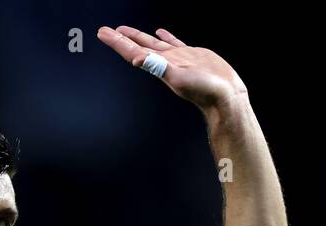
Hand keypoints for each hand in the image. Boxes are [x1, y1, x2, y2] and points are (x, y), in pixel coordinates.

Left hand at [97, 26, 247, 111]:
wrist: (224, 95)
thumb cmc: (203, 89)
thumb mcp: (178, 76)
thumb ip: (158, 66)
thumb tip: (138, 60)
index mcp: (158, 65)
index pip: (132, 51)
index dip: (117, 42)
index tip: (102, 33)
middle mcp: (164, 62)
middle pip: (137, 46)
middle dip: (121, 39)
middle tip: (106, 31)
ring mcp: (177, 58)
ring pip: (153, 44)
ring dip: (139, 37)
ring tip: (125, 30)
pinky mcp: (191, 55)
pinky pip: (173, 43)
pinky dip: (165, 36)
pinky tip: (160, 32)